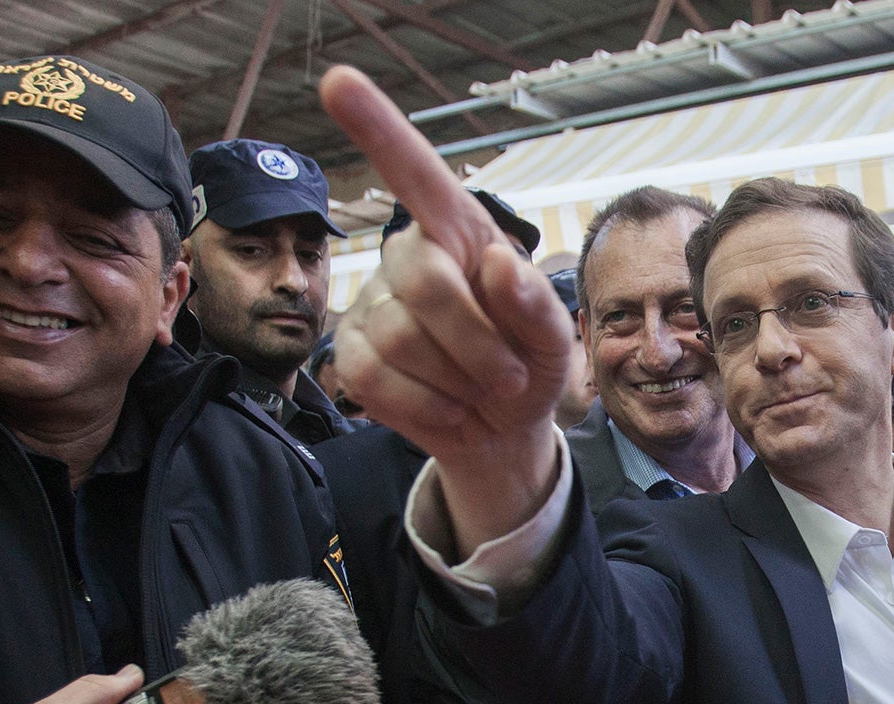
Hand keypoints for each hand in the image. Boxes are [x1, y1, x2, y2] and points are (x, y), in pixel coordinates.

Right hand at [319, 66, 573, 554]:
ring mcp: (372, 303)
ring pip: (403, 339)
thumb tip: (497, 263)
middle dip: (479, 342)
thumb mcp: (553, 339)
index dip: (379, 129)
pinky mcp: (350, 352)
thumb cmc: (529, 365)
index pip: (418, 174)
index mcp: (460, 233)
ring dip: (459, 382)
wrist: (501, 429)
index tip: (340, 83)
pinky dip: (428, 409)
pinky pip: (376, 381)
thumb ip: (536, 304)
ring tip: (481, 391)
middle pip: (426, 282)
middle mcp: (408, 256)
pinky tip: (450, 408)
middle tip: (511, 377)